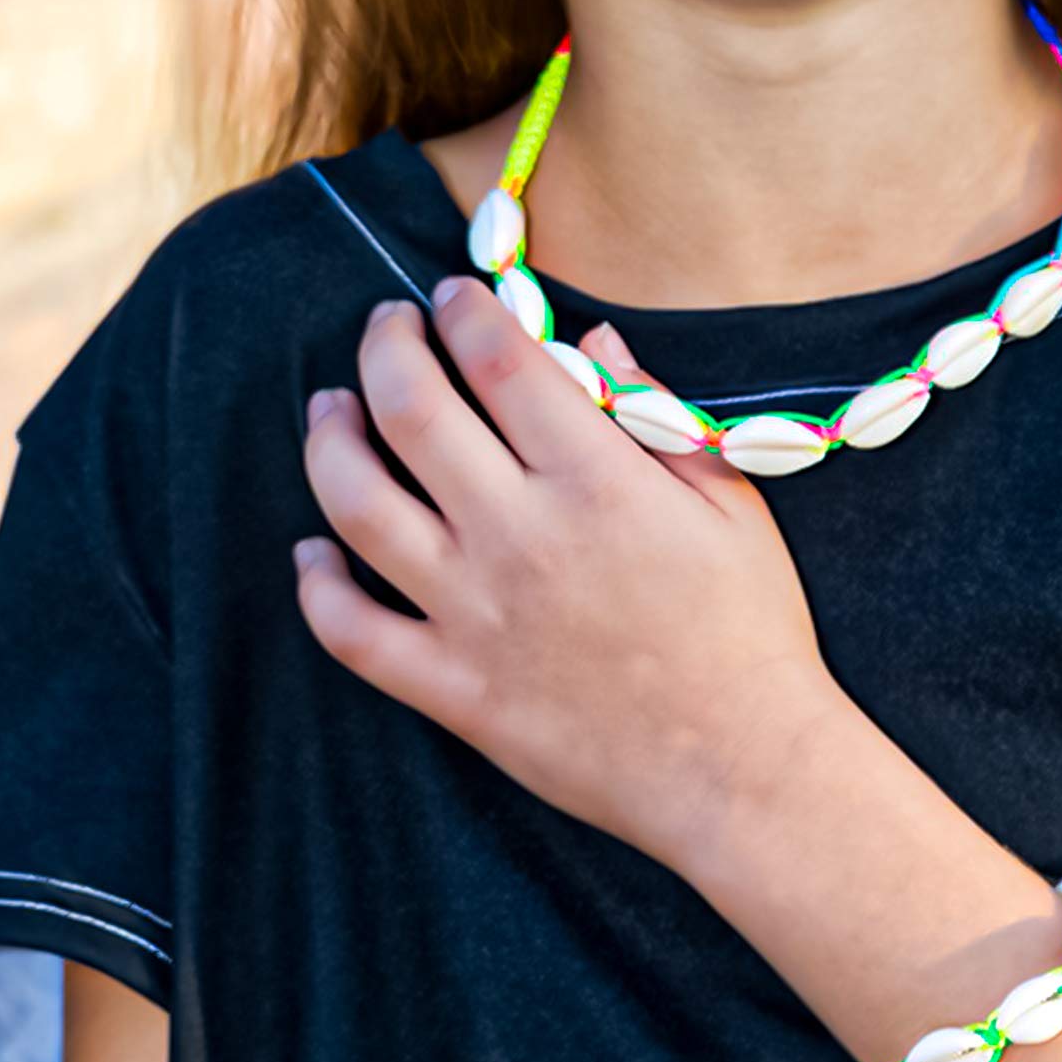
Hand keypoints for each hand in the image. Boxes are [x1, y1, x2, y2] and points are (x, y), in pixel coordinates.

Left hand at [292, 275, 840, 870]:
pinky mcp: (453, 689)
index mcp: (594, 480)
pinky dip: (318, 586)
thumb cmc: (748, 628)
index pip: (502, 360)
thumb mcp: (730, 500)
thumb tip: (593, 340)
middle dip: (386, 347)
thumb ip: (655, 412)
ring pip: (359, 507)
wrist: (740, 766)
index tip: (454, 294)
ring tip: (329, 410)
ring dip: (330, 443)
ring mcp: (474, 614)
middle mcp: (520, 536)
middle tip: (387, 326)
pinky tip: (312, 551)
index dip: (467, 311)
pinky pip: (353, 632)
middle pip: (413, 409)